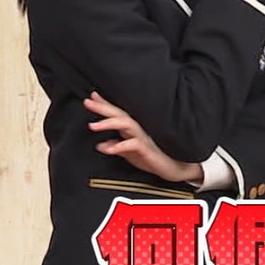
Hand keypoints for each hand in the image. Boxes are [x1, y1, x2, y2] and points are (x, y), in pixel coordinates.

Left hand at [85, 91, 202, 183]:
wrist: (175, 169)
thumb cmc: (154, 158)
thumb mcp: (130, 153)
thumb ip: (116, 147)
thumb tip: (100, 144)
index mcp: (133, 129)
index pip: (118, 114)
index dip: (105, 104)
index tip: (92, 96)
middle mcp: (139, 130)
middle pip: (120, 114)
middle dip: (104, 107)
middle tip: (88, 102)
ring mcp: (144, 138)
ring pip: (127, 124)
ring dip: (109, 123)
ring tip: (93, 125)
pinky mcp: (148, 149)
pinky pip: (134, 144)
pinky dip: (120, 146)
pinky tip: (108, 148)